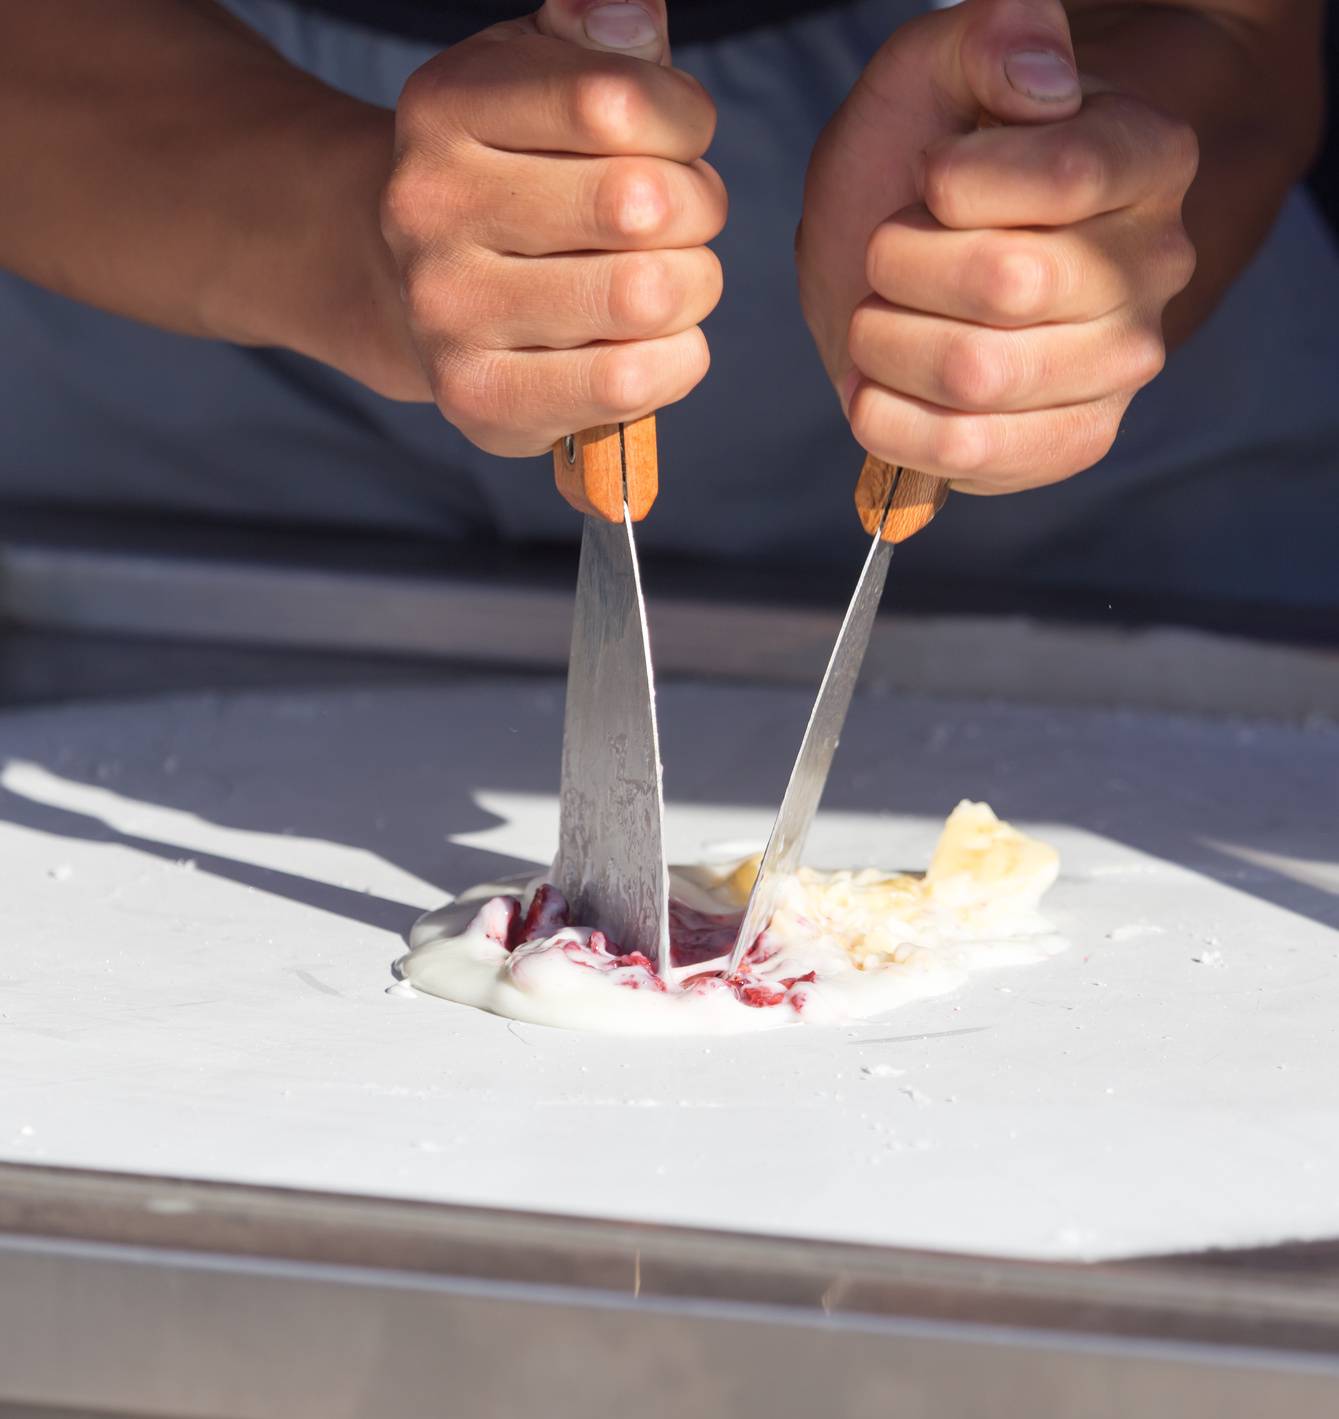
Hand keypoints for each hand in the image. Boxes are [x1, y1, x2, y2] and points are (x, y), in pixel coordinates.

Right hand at [379, 0, 724, 454]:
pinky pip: (626, 382)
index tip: (680, 139)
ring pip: (644, 296)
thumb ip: (600, 40)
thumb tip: (630, 15)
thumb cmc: (519, 175)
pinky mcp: (477, 399)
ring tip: (664, 279)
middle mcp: (429, 207)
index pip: (616, 102)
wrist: (423, 288)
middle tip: (679, 221)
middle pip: (643, 203)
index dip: (686, 122)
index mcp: (447, 106)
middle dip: (697, 208)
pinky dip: (674, 361)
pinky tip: (653, 343)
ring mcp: (445, 311)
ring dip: (691, 287)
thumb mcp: (547, 78)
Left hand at [797, 0, 1196, 492]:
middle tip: (889, 253)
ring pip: (977, 375)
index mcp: (1146, 159)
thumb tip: (1040, 85)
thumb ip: (991, 38)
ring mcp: (1120, 365)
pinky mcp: (1072, 441)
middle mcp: (1154, 267)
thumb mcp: (936, 71)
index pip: (1064, 178)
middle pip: (1006, 283)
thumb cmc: (926, 163)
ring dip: (887, 343)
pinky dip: (893, 424)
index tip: (927, 177)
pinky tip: (878, 388)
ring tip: (883, 318)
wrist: (911, 260)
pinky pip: (971, 453)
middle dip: (902, 264)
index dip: (956, 183)